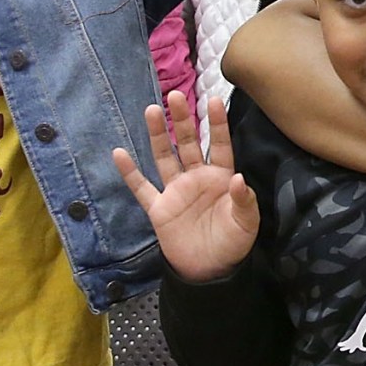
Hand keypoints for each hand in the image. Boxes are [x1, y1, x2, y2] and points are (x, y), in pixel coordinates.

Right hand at [112, 93, 259, 282]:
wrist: (209, 271)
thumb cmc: (233, 243)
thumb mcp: (246, 223)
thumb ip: (244, 200)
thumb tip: (240, 178)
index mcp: (221, 177)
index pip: (220, 145)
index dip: (216, 124)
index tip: (213, 101)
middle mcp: (197, 178)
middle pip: (189, 143)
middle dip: (183, 120)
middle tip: (175, 94)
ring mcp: (176, 191)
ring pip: (165, 157)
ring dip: (159, 135)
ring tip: (152, 109)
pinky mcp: (159, 208)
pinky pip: (142, 188)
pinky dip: (130, 173)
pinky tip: (119, 153)